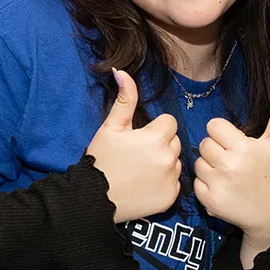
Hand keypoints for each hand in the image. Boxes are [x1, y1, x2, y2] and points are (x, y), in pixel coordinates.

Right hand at [86, 69, 181, 222]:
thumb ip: (124, 99)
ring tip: (140, 170)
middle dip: (161, 144)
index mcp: (156, 138)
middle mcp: (168, 158)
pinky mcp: (170, 198)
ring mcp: (171, 179)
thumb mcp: (111, 127)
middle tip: (138, 155)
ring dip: (164, 163)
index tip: (138, 138)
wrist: (93, 199)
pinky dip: (164, 183)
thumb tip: (122, 71)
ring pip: (176, 162)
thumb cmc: (101, 160)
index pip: (169, 122)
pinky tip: (145, 184)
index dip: (154, 128)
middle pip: (174, 141)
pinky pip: (175, 183)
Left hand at [194, 97, 269, 243]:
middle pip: (204, 143)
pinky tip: (222, 187)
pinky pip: (196, 182)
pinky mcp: (209, 200)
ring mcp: (217, 184)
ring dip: (209, 166)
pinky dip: (206, 185)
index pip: (214, 126)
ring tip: (227, 173)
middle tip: (232, 159)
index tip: (233, 141)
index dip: (222, 132)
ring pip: (198, 162)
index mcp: (243, 148)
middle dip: (216, 149)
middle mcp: (228, 165)